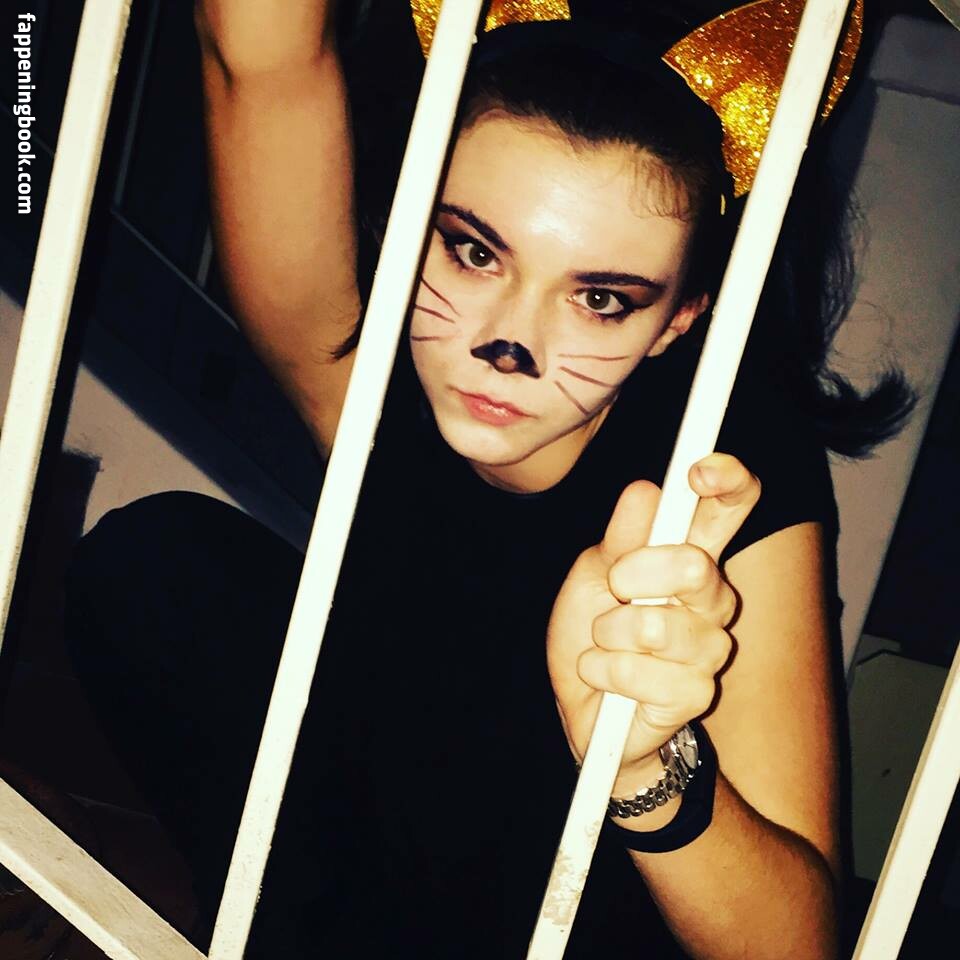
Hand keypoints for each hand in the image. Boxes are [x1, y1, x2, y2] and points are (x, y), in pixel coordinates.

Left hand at [545, 453, 759, 786]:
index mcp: (689, 557)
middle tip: (614, 591)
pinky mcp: (697, 693)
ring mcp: (710, 647)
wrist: (584, 704)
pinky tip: (606, 679)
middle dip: (635, 576)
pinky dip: (606, 672)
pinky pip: (643, 674)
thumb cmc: (593, 633)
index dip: (728, 480)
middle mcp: (712, 597)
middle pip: (696, 565)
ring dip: (609, 635)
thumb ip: (621, 539)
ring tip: (603, 644)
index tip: (698, 472)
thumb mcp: (593, 575)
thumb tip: (645, 490)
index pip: (730, 507)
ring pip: (658, 625)